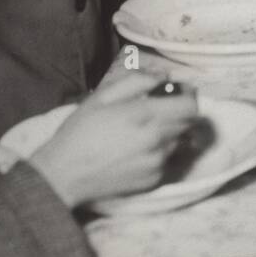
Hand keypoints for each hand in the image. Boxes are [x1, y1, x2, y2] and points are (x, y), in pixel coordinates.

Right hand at [28, 72, 198, 208]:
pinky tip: (136, 150)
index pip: (191, 107)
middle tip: (156, 108)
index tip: (177, 92)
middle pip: (187, 123)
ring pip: (178, 142)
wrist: (64, 174)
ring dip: (169, 133)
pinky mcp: (153, 181)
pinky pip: (167, 161)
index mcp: (146, 116)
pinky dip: (159, 153)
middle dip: (177, 112)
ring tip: (143, 131)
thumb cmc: (81, 131)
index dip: (188, 96)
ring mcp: (157, 164)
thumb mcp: (103, 96)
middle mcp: (157, 141)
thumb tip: (163, 75)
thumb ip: (137, 81)